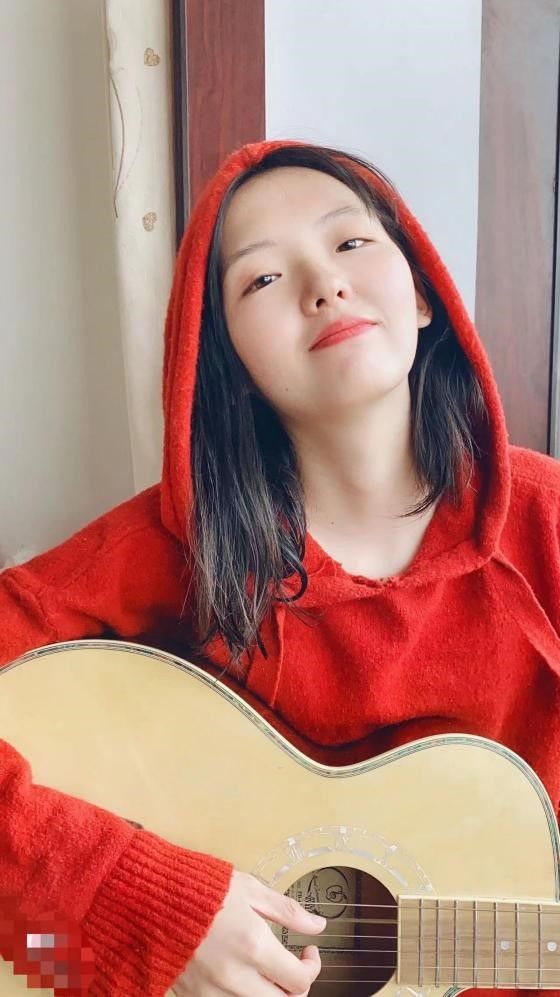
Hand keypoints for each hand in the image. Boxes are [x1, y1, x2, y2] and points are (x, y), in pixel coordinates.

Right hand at [173, 869, 325, 994]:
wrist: (148, 898)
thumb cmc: (199, 887)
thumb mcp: (249, 889)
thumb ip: (286, 910)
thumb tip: (317, 925)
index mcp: (253, 947)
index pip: (299, 980)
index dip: (312, 968)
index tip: (308, 952)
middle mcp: (235, 977)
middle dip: (294, 987)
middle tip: (291, 966)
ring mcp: (212, 992)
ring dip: (268, 992)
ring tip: (266, 969)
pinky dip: (241, 994)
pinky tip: (239, 973)